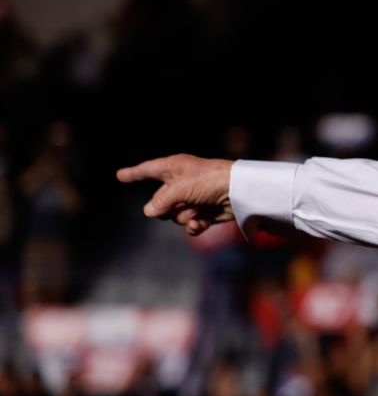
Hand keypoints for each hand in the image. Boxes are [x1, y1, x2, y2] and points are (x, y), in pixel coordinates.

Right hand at [115, 154, 234, 235]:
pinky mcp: (204, 214)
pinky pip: (189, 225)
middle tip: (180, 203)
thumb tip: (149, 212)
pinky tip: (199, 223)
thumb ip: (161, 201)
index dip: (134, 173)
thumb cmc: (209, 180)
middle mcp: (181, 183)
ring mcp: (192, 199)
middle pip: (159, 201)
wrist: (239, 192)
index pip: (148, 170)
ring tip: (196, 210)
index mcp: (173, 168)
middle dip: (166, 207)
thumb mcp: (180, 188)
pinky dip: (193, 226)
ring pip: (174, 215)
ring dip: (183, 216)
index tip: (120, 175)